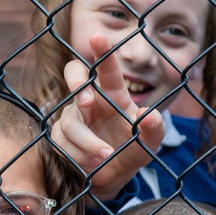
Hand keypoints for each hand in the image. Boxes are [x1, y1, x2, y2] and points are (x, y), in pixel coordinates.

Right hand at [51, 35, 165, 199]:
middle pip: (74, 75)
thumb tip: (148, 114)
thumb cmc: (132, 151)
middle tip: (86, 101)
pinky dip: (78, 156)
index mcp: (113, 95)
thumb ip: (155, 128)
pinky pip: (62, 143)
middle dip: (76, 83)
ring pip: (69, 122)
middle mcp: (91, 101)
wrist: (113, 177)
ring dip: (87, 142)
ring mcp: (73, 118)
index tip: (98, 36)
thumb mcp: (150, 143)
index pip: (107, 70)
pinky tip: (91, 165)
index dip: (102, 52)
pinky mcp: (60, 137)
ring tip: (105, 156)